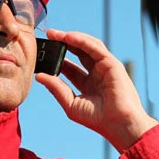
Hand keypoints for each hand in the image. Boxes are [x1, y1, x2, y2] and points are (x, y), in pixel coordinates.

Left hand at [35, 29, 158, 151]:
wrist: (119, 124)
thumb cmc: (98, 119)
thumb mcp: (71, 104)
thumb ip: (56, 88)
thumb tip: (40, 76)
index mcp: (88, 85)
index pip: (70, 68)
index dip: (57, 59)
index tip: (42, 54)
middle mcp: (97, 74)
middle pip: (78, 53)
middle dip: (63, 43)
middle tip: (49, 35)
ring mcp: (105, 68)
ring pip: (87, 47)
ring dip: (71, 38)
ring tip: (55, 34)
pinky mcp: (112, 64)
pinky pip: (95, 48)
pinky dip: (82, 40)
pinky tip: (69, 37)